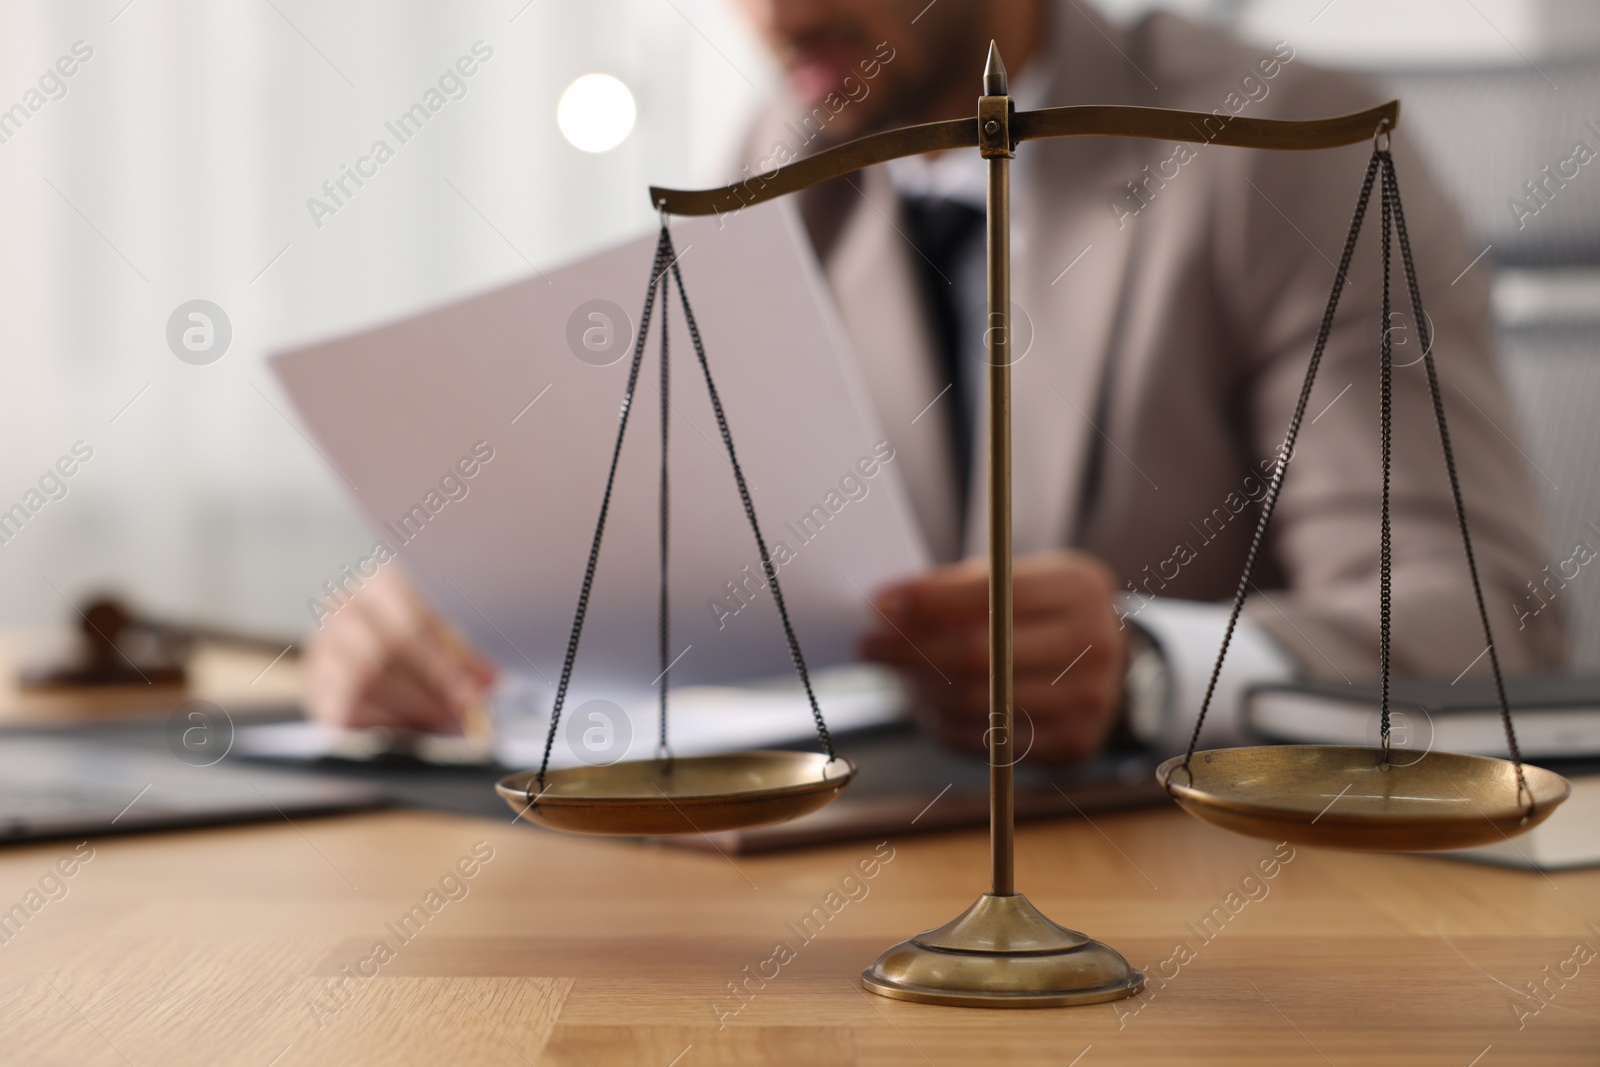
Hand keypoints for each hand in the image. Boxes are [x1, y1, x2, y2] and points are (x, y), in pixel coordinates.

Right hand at [302, 568, 496, 732]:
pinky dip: (382, 722)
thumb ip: (464, 657)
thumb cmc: (409, 640)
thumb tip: (490, 681)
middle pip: (387, 651)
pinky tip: (411, 729)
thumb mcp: (441, 637)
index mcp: (379, 586)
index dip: (445, 661)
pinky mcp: (316, 687)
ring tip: (443, 721)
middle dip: (431, 688)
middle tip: (462, 712)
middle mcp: (345, 611)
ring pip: (364, 680)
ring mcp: (324, 649)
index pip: (413, 621)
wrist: (356, 651)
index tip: (474, 690)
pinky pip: (345, 708)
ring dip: (410, 707)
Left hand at [859, 550, 1127, 764]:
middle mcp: (1095, 645)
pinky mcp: (1073, 744)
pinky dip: (946, 723)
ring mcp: (1089, 700)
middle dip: (911, 650)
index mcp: (1080, 588)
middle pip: (980, 653)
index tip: (878, 605)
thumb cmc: (1040, 614)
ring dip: (922, 689)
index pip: (992, 594)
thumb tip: (885, 608)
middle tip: (869, 645)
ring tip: (898, 673)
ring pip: (978, 702)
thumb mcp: (1011, 581)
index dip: (928, 600)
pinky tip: (928, 703)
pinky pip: (988, 740)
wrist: (1105, 666)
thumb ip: (952, 590)